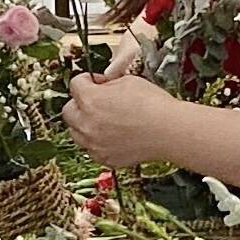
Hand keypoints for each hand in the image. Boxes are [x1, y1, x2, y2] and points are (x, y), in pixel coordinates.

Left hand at [62, 65, 181, 167]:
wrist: (170, 132)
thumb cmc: (154, 106)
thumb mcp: (128, 81)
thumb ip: (108, 83)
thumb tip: (101, 86)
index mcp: (90, 100)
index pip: (75, 84)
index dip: (87, 80)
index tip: (95, 82)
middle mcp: (87, 124)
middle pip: (68, 111)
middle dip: (80, 103)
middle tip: (96, 101)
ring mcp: (94, 144)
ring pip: (76, 132)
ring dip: (85, 124)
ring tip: (104, 120)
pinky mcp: (104, 158)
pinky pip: (91, 148)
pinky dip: (97, 141)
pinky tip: (112, 134)